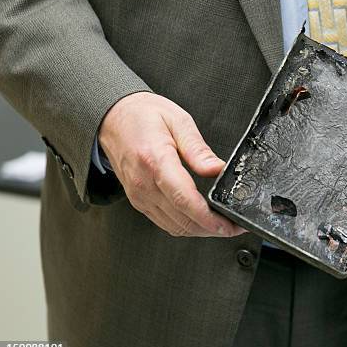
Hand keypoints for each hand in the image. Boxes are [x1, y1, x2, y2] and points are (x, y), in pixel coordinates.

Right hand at [99, 92, 245, 236]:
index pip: (185, 200)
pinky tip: (201, 220)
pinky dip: (186, 226)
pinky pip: (165, 223)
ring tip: (222, 225)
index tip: (229, 224)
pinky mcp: (138, 201)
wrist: (112, 118)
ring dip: (201, 231)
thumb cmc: (142, 115)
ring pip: (175, 227)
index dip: (210, 218)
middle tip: (234, 227)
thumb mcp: (178, 121)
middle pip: (183, 220)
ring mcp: (139, 195)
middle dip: (213, 229)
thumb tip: (218, 169)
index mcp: (156, 161)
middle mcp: (144, 183)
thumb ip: (198, 149)